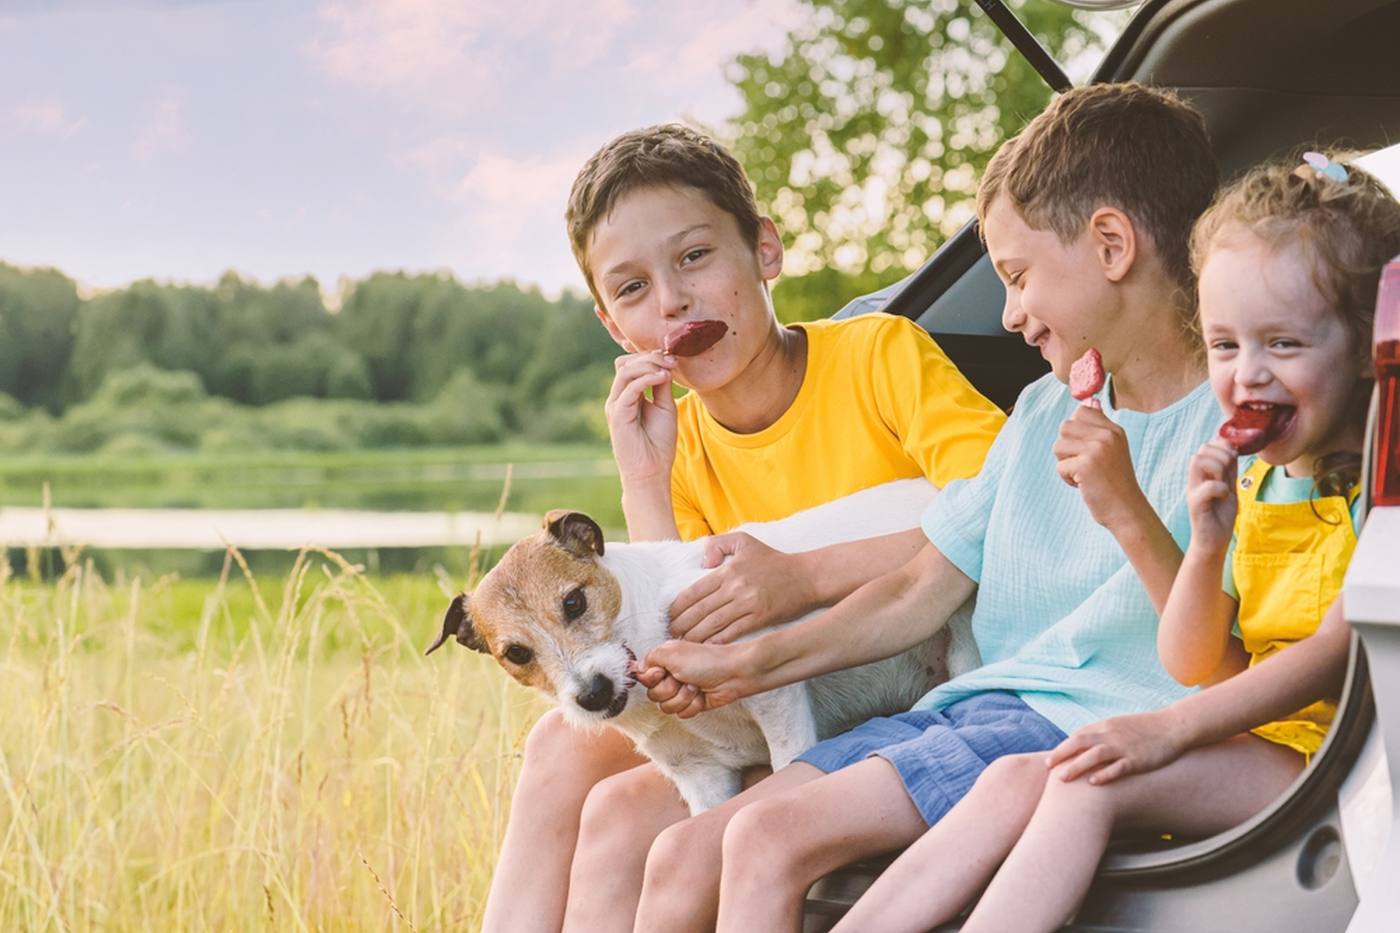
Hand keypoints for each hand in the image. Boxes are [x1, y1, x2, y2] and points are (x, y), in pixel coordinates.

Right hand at [605, 350, 677, 485]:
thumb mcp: (664, 407)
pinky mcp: (617, 414)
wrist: (651, 471)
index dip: (650, 357)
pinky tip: (663, 378)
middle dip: (649, 358)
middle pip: (626, 363)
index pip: (631, 364)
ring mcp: (615, 405)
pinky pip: (629, 388)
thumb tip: (665, 364)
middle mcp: (618, 397)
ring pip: (626, 371)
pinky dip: (647, 379)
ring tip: (668, 369)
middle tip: (672, 360)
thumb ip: (662, 386)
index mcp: (628, 395)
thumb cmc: (658, 442)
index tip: (674, 358)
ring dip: (649, 365)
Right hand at [638, 640, 754, 716]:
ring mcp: (681, 691)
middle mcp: (670, 676)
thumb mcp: (671, 653)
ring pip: (666, 707)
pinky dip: (692, 706)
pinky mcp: (692, 704)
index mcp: (663, 661)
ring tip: (695, 687)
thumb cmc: (705, 660)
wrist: (733, 674)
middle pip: (653, 695)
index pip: (642, 677)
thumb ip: (649, 659)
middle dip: (669, 689)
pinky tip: (702, 696)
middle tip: (683, 678)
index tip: (661, 673)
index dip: (651, 678)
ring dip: (682, 698)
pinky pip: (681, 714)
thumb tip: (636, 669)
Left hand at [669, 533, 812, 643]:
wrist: (806, 576)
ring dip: (694, 637)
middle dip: (681, 625)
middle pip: (700, 611)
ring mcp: (748, 604)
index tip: (668, 618)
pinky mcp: (760, 618)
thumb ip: (718, 544)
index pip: (694, 592)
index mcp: (728, 571)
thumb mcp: (744, 542)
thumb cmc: (772, 559)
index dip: (677, 608)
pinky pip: (732, 634)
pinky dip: (716, 643)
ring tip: (682, 644)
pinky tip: (705, 650)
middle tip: (669, 636)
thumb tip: (702, 561)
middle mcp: (735, 588)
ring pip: (713, 624)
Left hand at [1046, 709, 1188, 784]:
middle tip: (1047, 767)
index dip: (1063, 748)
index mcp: (1106, 726)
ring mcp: (1124, 746)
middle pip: (1080, 743)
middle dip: (1062, 755)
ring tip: (1062, 779)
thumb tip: (1085, 746)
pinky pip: (1118, 767)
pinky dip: (1104, 774)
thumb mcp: (1120, 726)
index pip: (1078, 736)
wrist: (1174, 726)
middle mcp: (1111, 734)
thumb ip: (1103, 734)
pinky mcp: (1138, 759)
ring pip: (1094, 755)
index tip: (1050, 760)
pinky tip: (1093, 782)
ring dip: (1076, 766)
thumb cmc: (1146, 728)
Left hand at [1052, 404, 1146, 530]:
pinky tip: (1084, 485)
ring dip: (1065, 464)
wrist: (1126, 510)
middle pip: (1065, 427)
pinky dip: (1067, 479)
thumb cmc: (1115, 481)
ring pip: (1058, 446)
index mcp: (1114, 429)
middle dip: (1068, 449)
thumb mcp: (1113, 448)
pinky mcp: (1086, 465)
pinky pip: (1060, 466)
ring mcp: (1097, 449)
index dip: (1076, 432)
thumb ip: (1099, 426)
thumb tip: (1091, 400)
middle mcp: (1107, 435)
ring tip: (1084, 474)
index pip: (1080, 412)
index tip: (1089, 450)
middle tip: (1085, 465)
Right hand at [1185, 440, 1238, 554]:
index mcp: (1203, 474)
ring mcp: (1193, 490)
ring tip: (1226, 483)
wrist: (1214, 542)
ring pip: (1199, 461)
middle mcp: (1195, 480)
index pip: (1207, 446)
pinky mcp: (1196, 504)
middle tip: (1230, 471)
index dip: (1222, 446)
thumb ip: (1229, 470)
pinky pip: (1208, 486)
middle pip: (1201, 450)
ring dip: (1219, 468)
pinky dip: (1221, 488)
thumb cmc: (1220, 516)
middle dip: (1222, 455)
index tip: (1234, 459)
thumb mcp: (1229, 487)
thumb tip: (1233, 449)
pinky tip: (1225, 496)